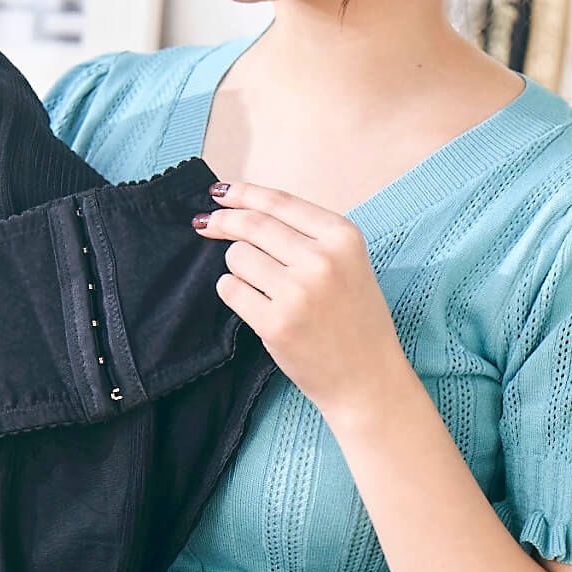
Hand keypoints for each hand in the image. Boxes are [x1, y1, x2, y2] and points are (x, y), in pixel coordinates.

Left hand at [195, 181, 413, 428]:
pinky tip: (251, 302)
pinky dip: (232, 291)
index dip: (244, 193)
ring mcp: (298, 292)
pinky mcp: (276, 324)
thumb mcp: (347, 262)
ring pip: (238, 257)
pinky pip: (231, 290)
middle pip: (253, 225)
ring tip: (257, 285)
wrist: (366, 379)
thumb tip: (246, 210)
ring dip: (236, 266)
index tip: (220, 192)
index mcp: (343, 237)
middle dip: (223, 221)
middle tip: (206, 224)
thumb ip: (306, 235)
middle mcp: (322, 259)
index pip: (280, 203)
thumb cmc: (355, 319)